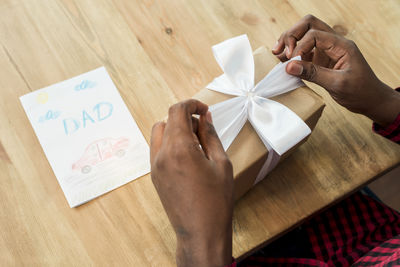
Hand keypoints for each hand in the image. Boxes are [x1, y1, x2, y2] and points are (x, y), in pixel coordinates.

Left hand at [150, 99, 233, 266]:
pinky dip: (169, 142)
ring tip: (195, 142)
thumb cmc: (216, 200)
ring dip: (175, 129)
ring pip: (158, 133)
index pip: (177, 111)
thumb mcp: (221, 163)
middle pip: (167, 120)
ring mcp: (155, 166)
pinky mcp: (154, 176)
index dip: (192, 104)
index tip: (204, 109)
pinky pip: (157, 148)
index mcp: (179, 148)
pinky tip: (187, 155)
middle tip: (203, 128)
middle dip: (185, 117)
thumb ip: (210, 136)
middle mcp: (161, 154)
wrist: (201, 232)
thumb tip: (205, 117)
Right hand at [273, 15, 399, 126]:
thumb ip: (313, 73)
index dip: (299, 45)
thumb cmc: (360, 92)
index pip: (314, 34)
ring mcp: (326, 51)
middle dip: (291, 35)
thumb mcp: (337, 83)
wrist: (370, 100)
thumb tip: (289, 66)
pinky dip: (292, 54)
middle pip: (308, 25)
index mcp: (341, 45)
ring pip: (304, 35)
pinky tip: (284, 62)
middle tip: (279, 50)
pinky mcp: (320, 60)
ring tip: (277, 54)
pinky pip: (303, 51)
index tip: (292, 61)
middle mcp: (333, 43)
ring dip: (289, 42)